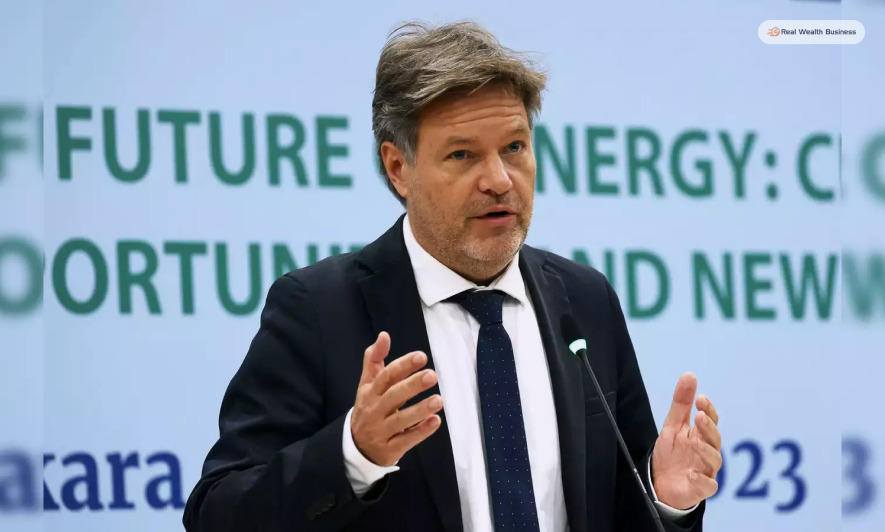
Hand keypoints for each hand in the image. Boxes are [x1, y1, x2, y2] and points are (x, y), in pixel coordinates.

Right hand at [350, 332, 443, 466]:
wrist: (356, 446)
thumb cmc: (369, 408)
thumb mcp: (367, 384)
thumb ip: (374, 359)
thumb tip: (384, 335)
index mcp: (369, 392)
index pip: (386, 376)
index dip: (403, 365)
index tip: (422, 357)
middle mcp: (374, 410)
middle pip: (393, 396)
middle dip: (412, 385)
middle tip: (432, 375)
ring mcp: (380, 431)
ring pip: (400, 420)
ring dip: (420, 409)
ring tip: (439, 400)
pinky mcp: (389, 449)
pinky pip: (406, 440)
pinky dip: (421, 431)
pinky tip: (436, 421)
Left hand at [652, 373, 721, 509]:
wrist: (660, 482)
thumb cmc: (671, 453)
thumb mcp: (672, 425)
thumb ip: (681, 403)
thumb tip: (690, 375)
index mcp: (701, 435)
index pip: (710, 420)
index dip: (708, 409)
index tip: (701, 398)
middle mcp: (707, 451)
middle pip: (714, 438)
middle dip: (708, 427)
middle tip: (699, 416)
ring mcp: (706, 470)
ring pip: (714, 460)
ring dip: (706, 450)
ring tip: (694, 442)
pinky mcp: (702, 489)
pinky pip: (708, 486)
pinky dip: (702, 480)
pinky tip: (692, 474)